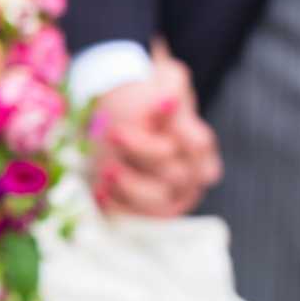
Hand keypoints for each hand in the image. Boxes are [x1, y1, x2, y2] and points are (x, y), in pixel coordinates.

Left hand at [92, 45, 221, 217]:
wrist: (117, 114)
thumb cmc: (143, 98)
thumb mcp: (161, 83)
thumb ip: (170, 88)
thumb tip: (167, 100)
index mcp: (199, 146)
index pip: (196, 143)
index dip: (172, 127)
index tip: (147, 109)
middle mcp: (190, 175)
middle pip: (176, 173)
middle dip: (143, 153)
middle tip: (113, 135)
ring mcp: (169, 196)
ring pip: (158, 200)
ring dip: (131, 187)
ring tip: (106, 170)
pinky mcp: (145, 210)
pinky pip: (136, 217)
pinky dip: (117, 206)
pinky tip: (99, 191)